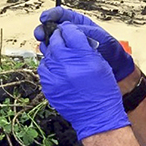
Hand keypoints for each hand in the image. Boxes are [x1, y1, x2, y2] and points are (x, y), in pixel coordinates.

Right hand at [35, 7, 134, 81]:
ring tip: (45, 46)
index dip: (51, 15)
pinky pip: (51, 54)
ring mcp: (64, 46)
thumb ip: (82, 31)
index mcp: (77, 23)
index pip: (60, 14)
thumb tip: (66, 28)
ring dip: (44, 43)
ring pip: (48, 41)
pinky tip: (49, 55)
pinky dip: (48, 55)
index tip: (45, 18)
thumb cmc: (109, 50)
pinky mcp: (63, 58)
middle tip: (40, 34)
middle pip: (50, 27)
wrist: (113, 68)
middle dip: (43, 29)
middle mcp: (68, 34)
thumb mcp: (98, 36)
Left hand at [38, 23, 129, 140]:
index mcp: (83, 56)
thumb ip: (87, 48)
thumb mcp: (101, 64)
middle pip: (56, 41)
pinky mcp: (48, 85)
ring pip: (48, 54)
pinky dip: (49, 65)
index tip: (69, 30)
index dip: (70, 29)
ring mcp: (55, 75)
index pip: (70, 32)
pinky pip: (43, 68)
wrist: (95, 115)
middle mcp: (66, 64)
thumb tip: (75, 37)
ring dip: (54, 52)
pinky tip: (57, 68)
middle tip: (63, 38)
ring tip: (62, 55)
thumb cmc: (102, 91)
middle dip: (60, 37)